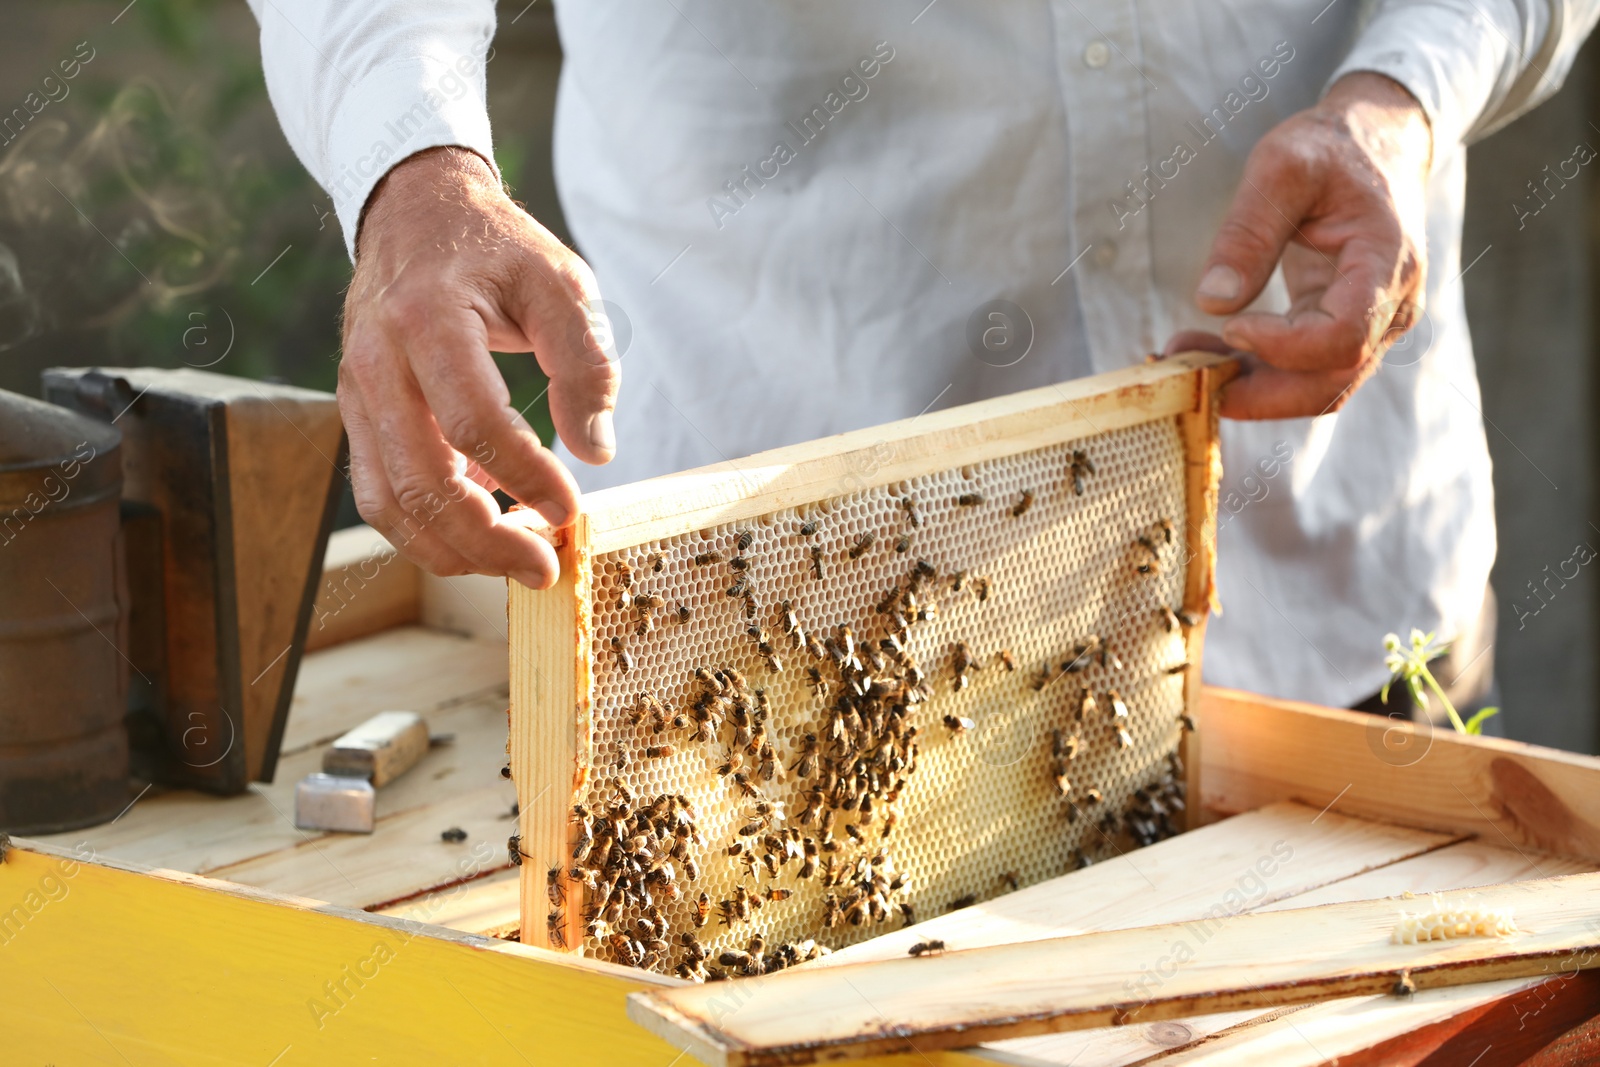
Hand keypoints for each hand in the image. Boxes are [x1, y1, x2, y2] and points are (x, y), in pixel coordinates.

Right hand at [339, 147, 619, 588]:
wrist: (417, 211)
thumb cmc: (496, 248)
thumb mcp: (560, 282)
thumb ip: (585, 362)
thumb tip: (595, 451)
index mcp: (428, 319)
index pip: (473, 423)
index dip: (526, 478)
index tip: (571, 508)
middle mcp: (377, 361)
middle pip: (421, 481)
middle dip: (487, 540)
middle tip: (545, 566)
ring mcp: (356, 392)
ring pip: (388, 502)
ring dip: (452, 550)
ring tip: (514, 560)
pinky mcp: (356, 414)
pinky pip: (379, 492)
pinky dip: (426, 527)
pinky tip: (481, 527)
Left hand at [1167, 72, 1431, 418]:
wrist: (1376, 144)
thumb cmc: (1331, 148)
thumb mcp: (1282, 167)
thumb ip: (1248, 233)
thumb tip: (1212, 302)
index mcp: (1386, 263)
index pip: (1344, 335)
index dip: (1283, 346)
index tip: (1231, 326)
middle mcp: (1392, 306)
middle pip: (1332, 382)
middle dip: (1257, 392)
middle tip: (1188, 373)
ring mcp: (1374, 323)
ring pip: (1316, 387)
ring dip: (1250, 388)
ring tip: (1186, 356)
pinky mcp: (1345, 328)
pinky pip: (1304, 370)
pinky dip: (1256, 373)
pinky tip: (1207, 351)